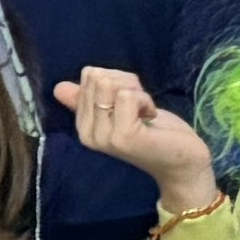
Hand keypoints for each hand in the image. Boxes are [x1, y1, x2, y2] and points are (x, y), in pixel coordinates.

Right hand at [61, 64, 221, 211]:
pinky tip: (149, 118)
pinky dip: (144, 100)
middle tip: (138, 108)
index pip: (89, 76)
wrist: (181, 163)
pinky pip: (127, 96)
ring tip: (144, 113)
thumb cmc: (154, 134)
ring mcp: (104, 136)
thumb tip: (59, 88)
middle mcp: (88, 134)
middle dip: (125, 83)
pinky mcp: (123, 136)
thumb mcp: (119, 110)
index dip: (117, 80)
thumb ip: (91, 99)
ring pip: (110, 85)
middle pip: (98, 77)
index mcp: (84, 126)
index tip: (129, 103)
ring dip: (136, 92)